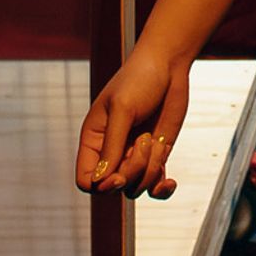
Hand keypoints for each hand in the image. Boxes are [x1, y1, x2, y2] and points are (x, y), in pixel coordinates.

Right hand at [73, 46, 188, 197]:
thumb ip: (112, 145)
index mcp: (94, 140)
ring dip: (149, 170)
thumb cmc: (138, 79)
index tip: (118, 175)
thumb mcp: (122, 109)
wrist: (168, 66)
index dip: (100, 186)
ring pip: (136, 188)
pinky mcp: (155, 155)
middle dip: (132, 171)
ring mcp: (134, 155)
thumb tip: (102, 179)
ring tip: (153, 139)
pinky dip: (161, 189)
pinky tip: (169, 182)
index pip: (86, 181)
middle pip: (113, 187)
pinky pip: (154, 186)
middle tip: (144, 141)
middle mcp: (111, 152)